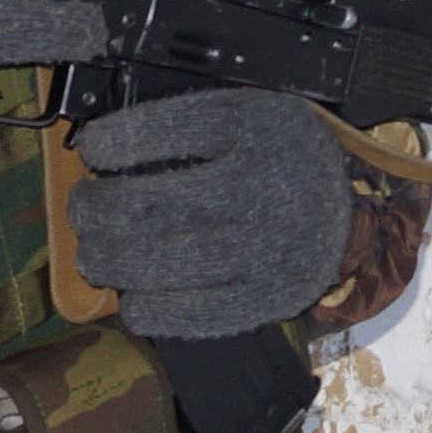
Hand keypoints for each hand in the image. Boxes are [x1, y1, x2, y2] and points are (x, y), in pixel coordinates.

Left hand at [69, 92, 354, 341]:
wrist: (347, 217)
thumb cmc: (279, 161)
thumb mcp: (246, 118)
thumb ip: (185, 124)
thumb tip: (99, 147)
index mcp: (258, 131)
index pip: (171, 129)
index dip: (117, 140)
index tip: (91, 147)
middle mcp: (263, 189)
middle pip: (154, 205)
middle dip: (98, 209)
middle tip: (83, 207)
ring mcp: (266, 250)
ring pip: (164, 262)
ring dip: (111, 261)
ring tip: (93, 256)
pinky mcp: (268, 298)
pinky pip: (195, 313)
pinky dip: (152, 310)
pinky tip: (133, 300)